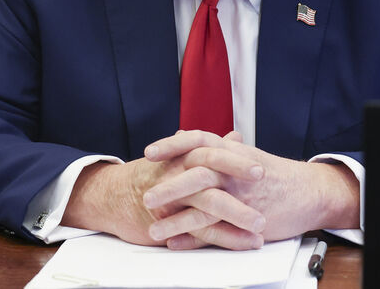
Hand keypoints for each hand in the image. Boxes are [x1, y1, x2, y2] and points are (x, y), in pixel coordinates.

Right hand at [61, 132, 266, 249]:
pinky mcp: (169, 222)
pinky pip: (201, 232)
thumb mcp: (181, 157)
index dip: (236, 160)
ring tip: (260, 226)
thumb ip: (210, 148)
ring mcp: (173, 199)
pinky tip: (245, 243)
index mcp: (183, 156)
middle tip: (263, 187)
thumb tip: (235, 137)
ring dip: (237, 216)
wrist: (115, 197)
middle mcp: (177, 174)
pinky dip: (225, 238)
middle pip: (210, 175)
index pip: (212, 153)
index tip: (262, 167)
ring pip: (208, 205)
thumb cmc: (154, 175)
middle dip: (238, 181)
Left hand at [142, 131, 359, 249]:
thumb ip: (211, 147)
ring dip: (177, 219)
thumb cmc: (274, 174)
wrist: (309, 192)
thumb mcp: (243, 154)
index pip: (198, 140)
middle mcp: (235, 170)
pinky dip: (195, 238)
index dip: (173, 146)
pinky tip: (176, 243)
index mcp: (232, 151)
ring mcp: (242, 196)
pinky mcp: (248, 220)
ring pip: (205, 206)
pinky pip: (217, 230)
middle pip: (198, 173)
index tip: (149, 153)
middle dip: (170, 186)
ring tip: (153, 230)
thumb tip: (182, 136)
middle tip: (146, 196)